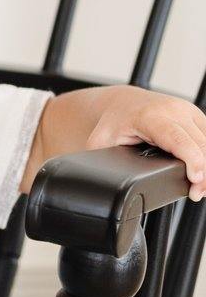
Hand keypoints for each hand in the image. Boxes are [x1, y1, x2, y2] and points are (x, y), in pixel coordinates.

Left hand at [85, 85, 205, 201]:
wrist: (121, 103)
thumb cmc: (112, 123)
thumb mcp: (101, 142)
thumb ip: (106, 161)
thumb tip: (105, 182)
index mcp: (151, 117)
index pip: (177, 139)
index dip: (191, 159)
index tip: (195, 179)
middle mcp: (174, 110)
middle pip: (199, 142)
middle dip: (203, 171)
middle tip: (197, 194)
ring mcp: (187, 111)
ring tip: (201, 187)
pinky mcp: (195, 116)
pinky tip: (203, 172)